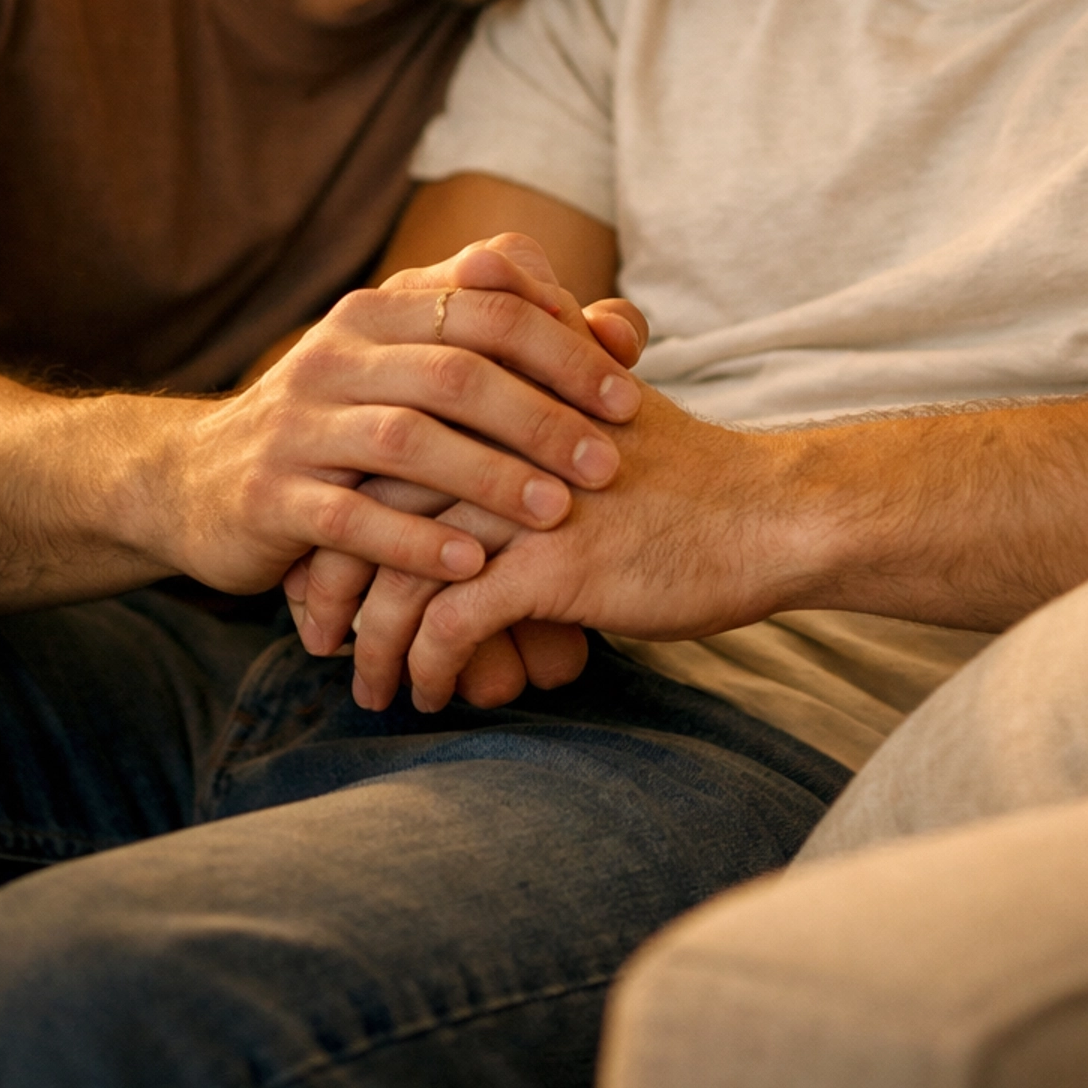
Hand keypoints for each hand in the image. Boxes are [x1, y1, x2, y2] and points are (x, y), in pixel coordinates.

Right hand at [142, 235, 641, 597]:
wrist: (196, 480)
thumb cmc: (345, 426)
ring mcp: (297, 424)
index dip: (563, 346)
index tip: (629, 394)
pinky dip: (414, 540)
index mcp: (382, 310)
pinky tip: (470, 566)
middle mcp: (337, 353)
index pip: (488, 304)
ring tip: (556, 514)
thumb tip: (625, 326)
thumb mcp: (417, 371)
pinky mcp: (268, 495)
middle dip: (541, 416)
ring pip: (406, 440)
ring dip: (489, 477)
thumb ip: (517, 345)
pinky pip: (349, 517)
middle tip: (608, 462)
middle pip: (456, 370)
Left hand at [351, 386, 804, 711]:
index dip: (344, 508)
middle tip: (316, 629)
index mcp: (502, 394)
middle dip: (333, 576)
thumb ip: (528, 414)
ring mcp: (522, 498)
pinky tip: (423, 692)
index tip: (323, 561)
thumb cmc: (689, 480)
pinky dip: (424, 665)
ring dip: (370, 638)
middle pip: (371, 503)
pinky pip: (449, 622)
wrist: (771, 513)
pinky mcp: (550, 563)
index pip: (384, 445)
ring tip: (365, 683)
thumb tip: (475, 450)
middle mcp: (497, 436)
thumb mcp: (597, 417)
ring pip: (399, 570)